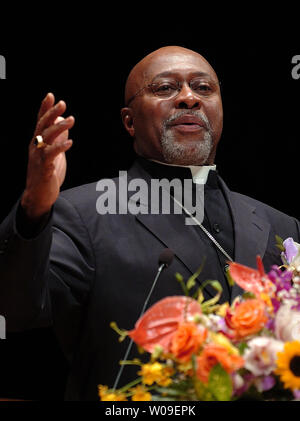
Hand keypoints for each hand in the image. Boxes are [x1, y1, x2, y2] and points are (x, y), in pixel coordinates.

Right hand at [21, 93, 74, 219]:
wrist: (39, 196)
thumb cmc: (46, 174)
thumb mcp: (53, 154)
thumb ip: (57, 138)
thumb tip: (64, 122)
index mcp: (37, 143)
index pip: (40, 121)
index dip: (45, 108)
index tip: (51, 95)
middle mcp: (36, 147)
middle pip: (42, 126)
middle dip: (51, 113)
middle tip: (63, 103)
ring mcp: (39, 157)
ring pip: (46, 138)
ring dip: (59, 127)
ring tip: (71, 120)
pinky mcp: (44, 168)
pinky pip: (51, 155)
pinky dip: (60, 147)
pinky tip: (70, 142)